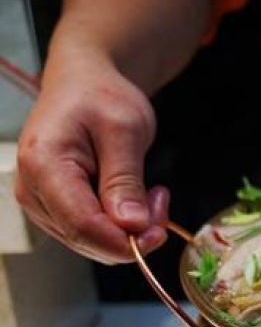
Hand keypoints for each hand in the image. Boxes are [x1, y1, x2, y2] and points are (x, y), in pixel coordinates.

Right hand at [15, 48, 167, 263]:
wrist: (83, 83)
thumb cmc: (101, 96)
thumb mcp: (125, 130)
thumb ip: (125, 180)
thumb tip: (132, 226)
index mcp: (43, 166)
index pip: (83, 226)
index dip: (125, 241)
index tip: (161, 231)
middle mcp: (33, 191)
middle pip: (88, 239)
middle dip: (133, 232)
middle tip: (161, 199)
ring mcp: (42, 203)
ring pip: (93, 242)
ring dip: (130, 228)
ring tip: (151, 192)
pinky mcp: (56, 209)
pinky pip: (93, 234)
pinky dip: (122, 224)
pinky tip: (135, 198)